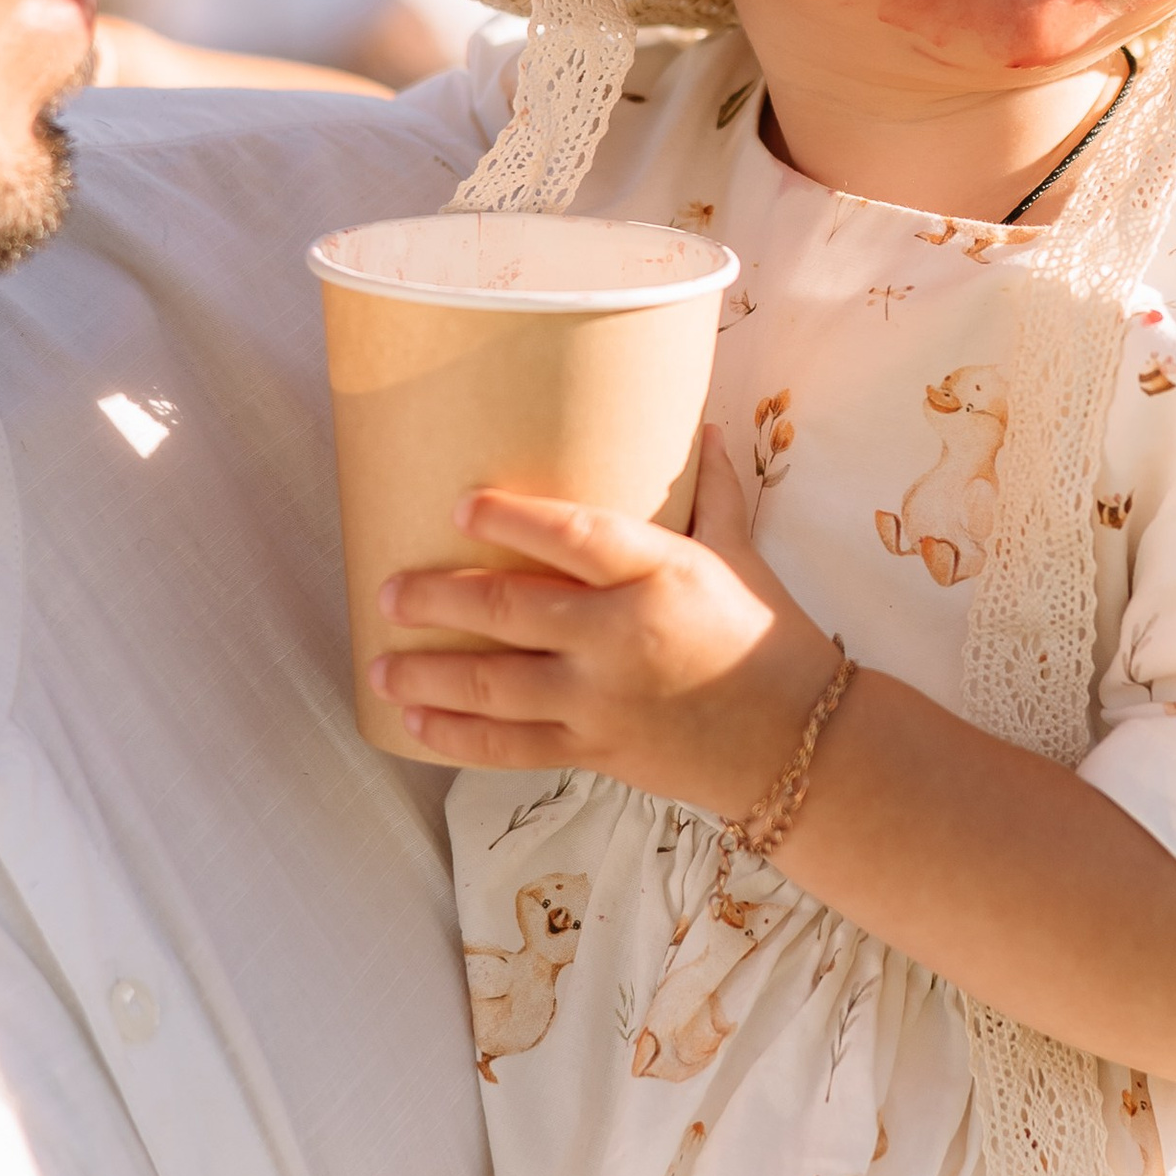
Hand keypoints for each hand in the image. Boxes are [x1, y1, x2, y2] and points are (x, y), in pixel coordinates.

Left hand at [371, 430, 839, 814]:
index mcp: (661, 573)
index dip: (510, 520)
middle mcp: (623, 635)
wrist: (795, 741)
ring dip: (428, 676)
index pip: (573, 535)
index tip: (459, 506)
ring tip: (379, 663)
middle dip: (437, 600)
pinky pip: (512, 748)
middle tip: (387, 592)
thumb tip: (704, 426)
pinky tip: (414, 726)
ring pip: (496, 686)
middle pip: (510, 611)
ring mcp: (604, 699)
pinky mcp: (596, 749)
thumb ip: (713, 493)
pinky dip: (457, 739)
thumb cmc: (768, 635)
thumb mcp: (742, 554)